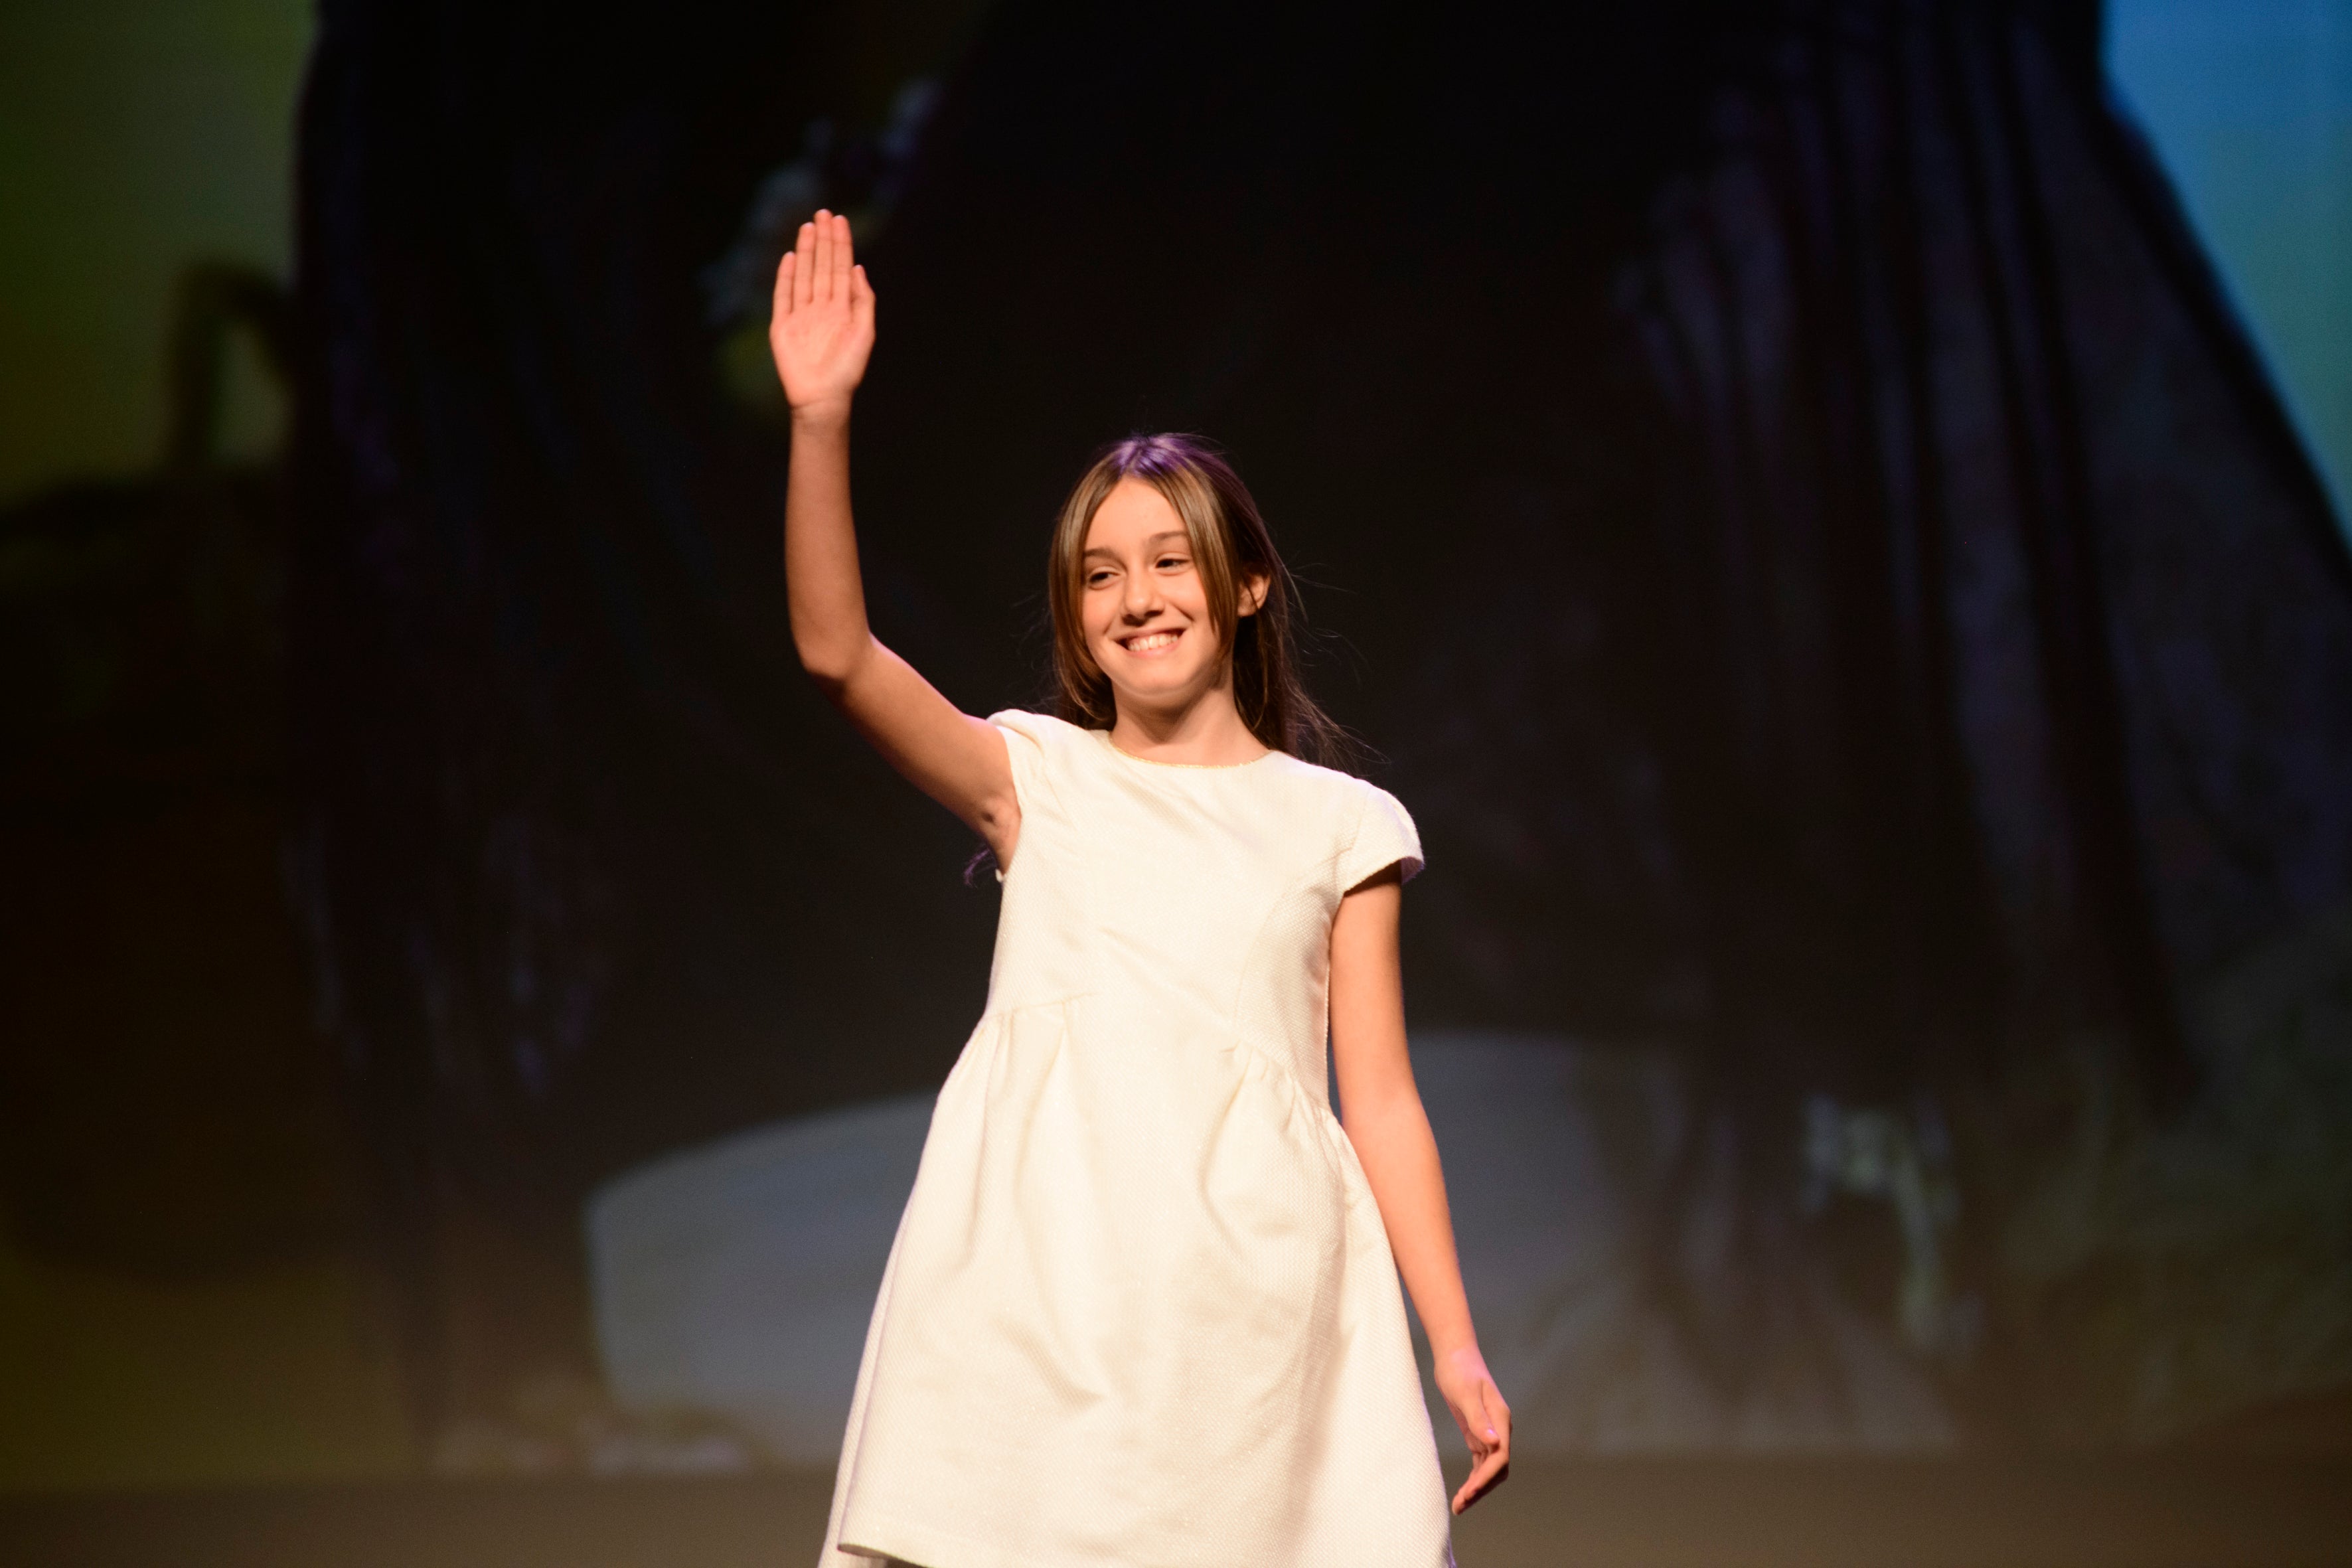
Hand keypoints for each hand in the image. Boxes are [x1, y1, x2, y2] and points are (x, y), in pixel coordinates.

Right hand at [769, 209, 874, 419]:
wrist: (823, 398)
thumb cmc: (848, 370)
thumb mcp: (865, 333)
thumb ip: (863, 300)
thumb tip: (857, 268)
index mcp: (842, 308)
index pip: (840, 268)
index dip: (841, 244)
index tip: (841, 220)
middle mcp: (822, 308)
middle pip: (822, 266)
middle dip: (824, 239)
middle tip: (824, 212)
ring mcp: (801, 315)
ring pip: (804, 275)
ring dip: (806, 250)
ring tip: (809, 226)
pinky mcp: (783, 326)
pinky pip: (783, 296)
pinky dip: (785, 277)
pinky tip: (790, 257)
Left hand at [1435, 1344, 1510, 1513]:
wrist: (1455, 1356)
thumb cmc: (1459, 1370)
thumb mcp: (1466, 1393)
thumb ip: (1479, 1419)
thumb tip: (1494, 1443)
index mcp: (1501, 1419)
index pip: (1500, 1456)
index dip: (1486, 1477)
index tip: (1469, 1492)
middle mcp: (1499, 1429)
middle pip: (1497, 1468)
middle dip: (1481, 1488)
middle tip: (1460, 1505)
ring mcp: (1490, 1433)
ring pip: (1489, 1469)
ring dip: (1477, 1488)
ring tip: (1459, 1506)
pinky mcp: (1478, 1434)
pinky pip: (1480, 1463)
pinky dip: (1474, 1478)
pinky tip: (1463, 1492)